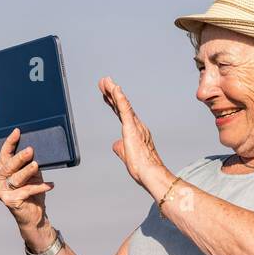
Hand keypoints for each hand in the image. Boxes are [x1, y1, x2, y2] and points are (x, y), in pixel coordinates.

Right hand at [0, 128, 54, 232]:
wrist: (33, 215)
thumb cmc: (32, 192)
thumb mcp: (31, 175)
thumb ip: (30, 164)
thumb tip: (36, 149)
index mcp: (1, 170)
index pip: (4, 154)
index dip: (10, 142)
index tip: (18, 131)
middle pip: (9, 166)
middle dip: (20, 157)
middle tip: (31, 150)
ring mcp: (2, 191)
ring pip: (16, 178)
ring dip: (28, 171)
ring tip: (36, 165)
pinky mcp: (10, 201)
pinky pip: (27, 191)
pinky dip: (40, 187)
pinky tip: (50, 185)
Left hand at [98, 76, 170, 193]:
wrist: (149, 173)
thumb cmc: (142, 167)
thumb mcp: (126, 155)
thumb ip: (120, 148)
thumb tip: (115, 144)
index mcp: (134, 131)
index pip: (121, 113)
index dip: (113, 102)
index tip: (106, 93)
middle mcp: (136, 125)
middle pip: (121, 105)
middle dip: (111, 93)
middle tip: (103, 81)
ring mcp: (135, 125)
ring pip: (123, 104)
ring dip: (113, 91)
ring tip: (105, 81)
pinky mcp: (132, 128)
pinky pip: (125, 110)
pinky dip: (120, 98)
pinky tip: (115, 89)